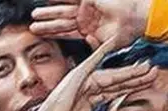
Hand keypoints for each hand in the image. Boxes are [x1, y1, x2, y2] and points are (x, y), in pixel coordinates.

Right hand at [27, 37, 154, 110]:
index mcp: (90, 99)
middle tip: (154, 72)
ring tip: (147, 67)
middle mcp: (87, 87)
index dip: (133, 87)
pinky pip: (92, 60)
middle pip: (118, 81)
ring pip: (112, 74)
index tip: (149, 84)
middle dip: (137, 77)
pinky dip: (102, 50)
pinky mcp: (77, 75)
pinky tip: (114, 42)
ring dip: (130, 71)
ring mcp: (83, 80)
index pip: (117, 90)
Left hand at [31, 0, 151, 48]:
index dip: (53, 33)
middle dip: (47, 23)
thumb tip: (85, 47)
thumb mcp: (106, 46)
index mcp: (88, 30)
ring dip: (49, 12)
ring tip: (35, 14)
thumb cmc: (125, 34)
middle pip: (61, 21)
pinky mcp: (89, 0)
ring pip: (63, 10)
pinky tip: (48, 0)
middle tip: (32, 26)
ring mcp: (86, 8)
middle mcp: (85, 19)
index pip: (66, 32)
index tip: (39, 35)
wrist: (136, 20)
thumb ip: (94, 48)